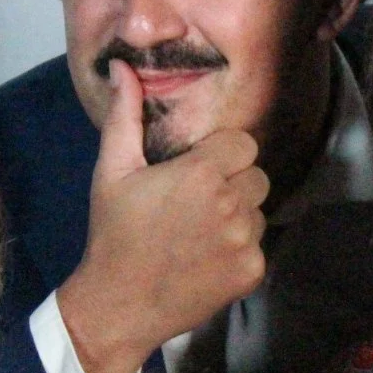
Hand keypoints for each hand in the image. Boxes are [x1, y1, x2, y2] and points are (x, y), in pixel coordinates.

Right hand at [55, 59, 269, 372]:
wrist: (120, 304)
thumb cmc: (114, 234)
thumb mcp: (112, 171)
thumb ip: (124, 115)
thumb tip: (123, 68)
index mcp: (201, 174)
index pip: (243, 144)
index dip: (221, 154)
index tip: (196, 170)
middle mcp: (231, 205)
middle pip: (256, 175)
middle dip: (232, 183)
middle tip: (194, 203)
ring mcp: (245, 241)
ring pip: (259, 210)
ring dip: (238, 215)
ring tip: (197, 232)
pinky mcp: (253, 271)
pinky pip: (259, 245)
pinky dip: (239, 249)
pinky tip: (206, 258)